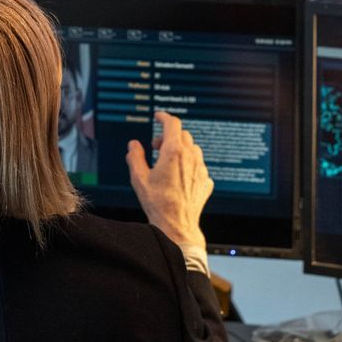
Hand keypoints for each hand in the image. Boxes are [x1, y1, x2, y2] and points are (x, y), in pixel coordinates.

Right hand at [126, 111, 212, 251]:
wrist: (177, 225)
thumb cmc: (158, 203)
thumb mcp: (139, 178)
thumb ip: (135, 157)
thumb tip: (134, 145)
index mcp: (174, 152)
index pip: (172, 123)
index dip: (164, 117)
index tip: (158, 117)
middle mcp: (191, 157)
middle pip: (182, 135)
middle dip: (168, 136)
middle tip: (156, 148)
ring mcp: (201, 169)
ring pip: (193, 149)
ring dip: (180, 150)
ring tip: (167, 163)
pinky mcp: (206, 181)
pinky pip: (198, 165)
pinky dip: (188, 165)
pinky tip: (178, 177)